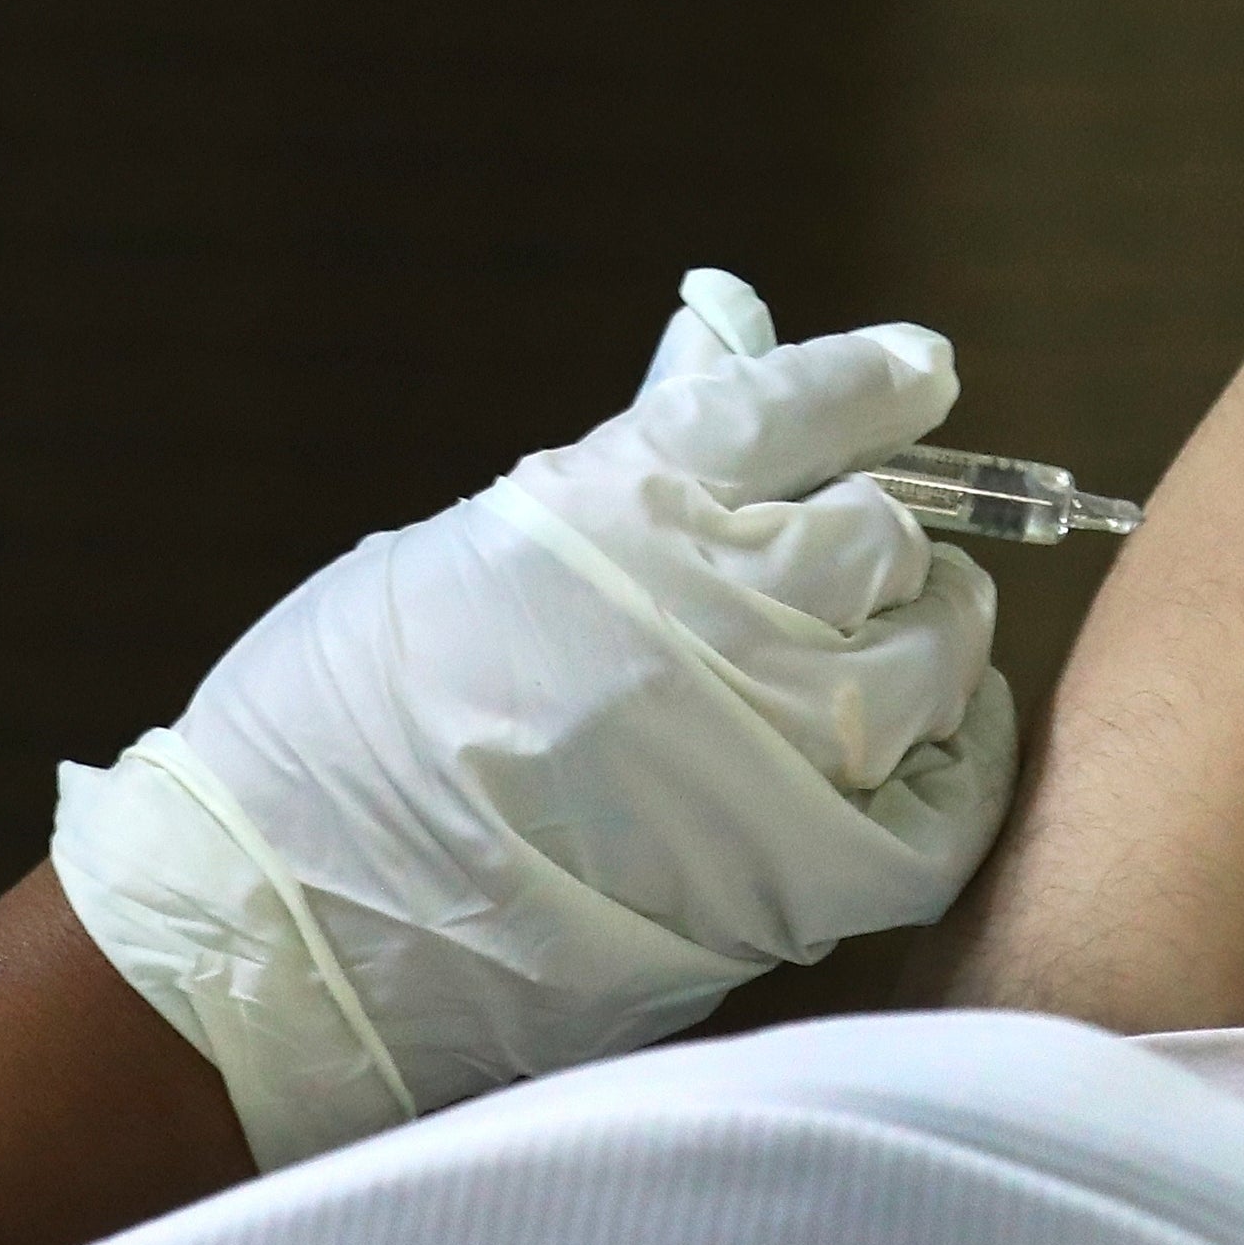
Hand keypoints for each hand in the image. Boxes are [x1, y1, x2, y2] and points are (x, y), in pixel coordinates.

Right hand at [50, 272, 1013, 1166]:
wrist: (288, 919)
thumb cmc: (347, 715)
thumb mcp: (484, 539)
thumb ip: (629, 458)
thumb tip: (726, 325)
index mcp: (624, 497)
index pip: (807, 403)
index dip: (878, 381)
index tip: (919, 374)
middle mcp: (717, 600)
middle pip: (889, 532)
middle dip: (890, 539)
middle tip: (869, 560)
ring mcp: (769, 741)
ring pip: (936, 656)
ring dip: (930, 646)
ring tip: (893, 655)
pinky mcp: (795, 877)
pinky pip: (949, 805)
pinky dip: (955, 767)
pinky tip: (928, 752)